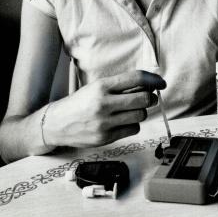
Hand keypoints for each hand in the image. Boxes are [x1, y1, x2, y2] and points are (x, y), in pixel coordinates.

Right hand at [45, 70, 165, 147]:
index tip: (161, 83)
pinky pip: (133, 129)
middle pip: (144, 99)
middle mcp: (104, 103)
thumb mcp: (97, 87)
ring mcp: (105, 122)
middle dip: (151, 98)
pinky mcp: (106, 137)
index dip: (153, 80)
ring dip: (141, 112)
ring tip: (131, 110)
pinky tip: (123, 121)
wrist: (57, 124)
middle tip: (149, 97)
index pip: (136, 78)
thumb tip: (149, 85)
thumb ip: (120, 86)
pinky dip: (133, 124)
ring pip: (140, 115)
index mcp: (102, 86)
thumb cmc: (80, 103)